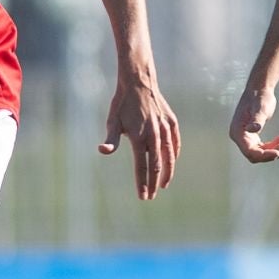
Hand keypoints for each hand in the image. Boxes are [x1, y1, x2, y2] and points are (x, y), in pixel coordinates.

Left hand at [100, 74, 180, 199]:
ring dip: (167, 172)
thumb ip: (111, 139)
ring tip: (164, 184)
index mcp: (139, 138)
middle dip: (153, 183)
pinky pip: (175, 143)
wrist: (139, 82)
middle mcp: (154, 135)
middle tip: (151, 196)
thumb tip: (103, 151)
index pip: (142, 167)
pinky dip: (174, 155)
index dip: (142, 184)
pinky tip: (171, 162)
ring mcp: (165, 129)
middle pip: (156, 166)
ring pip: (169, 156)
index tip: (143, 197)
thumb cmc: (122, 103)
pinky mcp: (172, 122)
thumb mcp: (113, 121)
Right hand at [230, 85, 278, 162]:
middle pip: (254, 155)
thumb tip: (252, 129)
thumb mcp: (260, 108)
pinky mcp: (253, 137)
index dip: (263, 155)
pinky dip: (274, 148)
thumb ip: (256, 119)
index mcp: (237, 131)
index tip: (278, 152)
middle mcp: (239, 137)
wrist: (260, 89)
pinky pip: (263, 148)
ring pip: (260, 153)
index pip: (249, 151)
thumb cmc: (259, 97)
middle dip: (270, 154)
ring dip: (274, 152)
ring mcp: (246, 138)